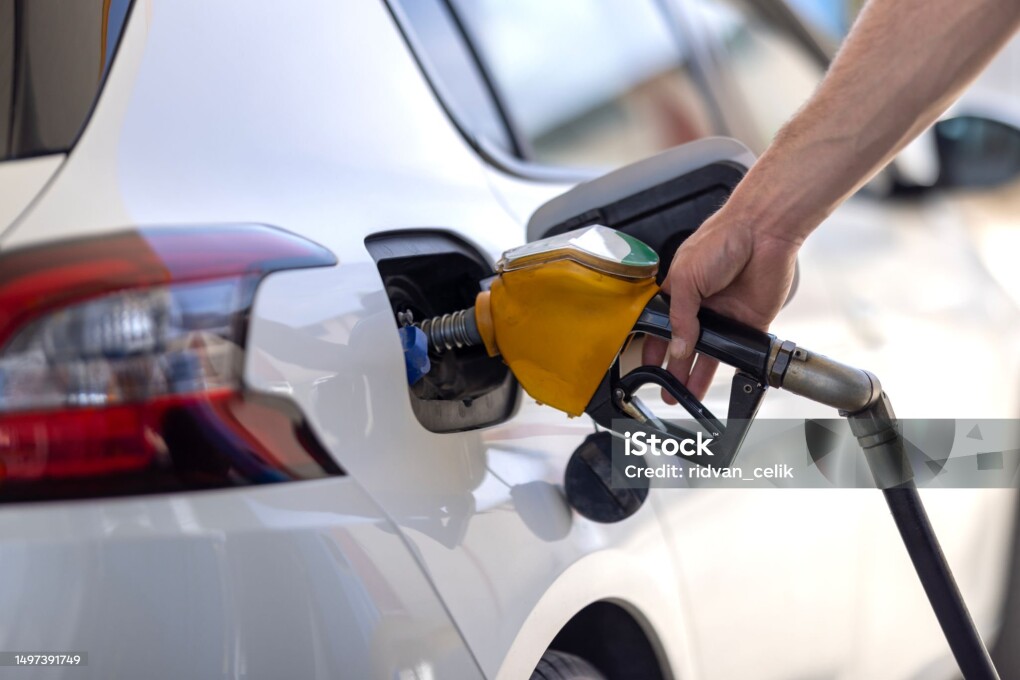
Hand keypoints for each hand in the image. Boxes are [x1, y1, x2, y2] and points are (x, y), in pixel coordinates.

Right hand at [642, 208, 800, 400]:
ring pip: (710, 352)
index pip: (662, 326)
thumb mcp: (686, 276)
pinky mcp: (750, 322)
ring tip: (686, 395)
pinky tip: (719, 378)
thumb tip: (677, 347)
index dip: (654, 347)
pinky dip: (731, 364)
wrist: (763, 231)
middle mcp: (702, 305)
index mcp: (680, 290)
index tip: (648, 367)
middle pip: (685, 345)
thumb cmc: (722, 238)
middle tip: (666, 389)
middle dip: (674, 368)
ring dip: (698, 374)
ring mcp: (725, 315)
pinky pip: (739, 349)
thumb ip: (680, 316)